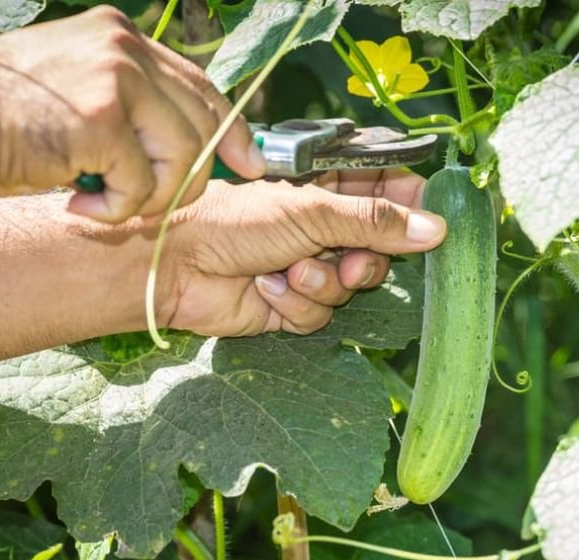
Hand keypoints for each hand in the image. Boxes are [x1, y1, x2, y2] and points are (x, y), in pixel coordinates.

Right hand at [0, 5, 264, 223]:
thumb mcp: (66, 91)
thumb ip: (118, 103)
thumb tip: (163, 144)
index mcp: (117, 37)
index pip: (200, 84)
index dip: (231, 131)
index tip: (249, 165)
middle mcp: (124, 48)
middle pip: (203, 123)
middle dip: (187, 179)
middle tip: (146, 207)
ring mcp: (115, 80)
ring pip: (183, 158)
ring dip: (149, 200)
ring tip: (103, 205)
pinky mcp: (100, 121)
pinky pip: (141, 186)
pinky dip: (115, 211)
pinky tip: (78, 206)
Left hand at [157, 168, 443, 335]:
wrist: (177, 265)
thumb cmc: (235, 222)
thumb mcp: (312, 212)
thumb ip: (375, 220)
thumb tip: (437, 228)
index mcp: (325, 190)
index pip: (385, 193)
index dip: (408, 205)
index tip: (424, 216)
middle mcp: (318, 229)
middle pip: (378, 250)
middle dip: (365, 260)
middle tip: (347, 261)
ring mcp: (303, 267)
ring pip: (349, 288)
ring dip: (322, 282)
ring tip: (289, 271)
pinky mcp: (286, 306)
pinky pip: (318, 315)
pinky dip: (295, 304)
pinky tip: (266, 289)